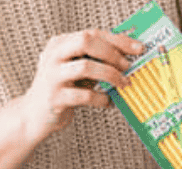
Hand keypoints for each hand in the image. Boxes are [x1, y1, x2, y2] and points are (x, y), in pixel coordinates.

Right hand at [19, 29, 142, 145]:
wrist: (35, 114)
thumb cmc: (63, 91)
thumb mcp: (77, 71)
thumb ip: (96, 62)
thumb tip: (128, 60)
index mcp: (60, 44)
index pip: (91, 33)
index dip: (117, 40)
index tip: (138, 48)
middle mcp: (54, 55)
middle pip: (86, 42)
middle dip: (112, 54)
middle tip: (128, 67)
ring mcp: (53, 76)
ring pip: (85, 67)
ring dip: (110, 75)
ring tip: (124, 84)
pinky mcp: (56, 98)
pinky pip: (84, 96)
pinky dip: (101, 99)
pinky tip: (109, 103)